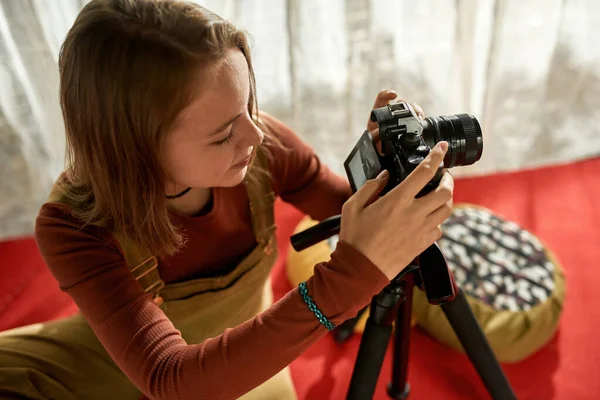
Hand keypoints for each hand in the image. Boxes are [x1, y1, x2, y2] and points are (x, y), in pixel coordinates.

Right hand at [339, 141, 453, 279]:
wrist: (360, 269)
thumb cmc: (355, 238)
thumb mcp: (353, 206)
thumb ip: (370, 187)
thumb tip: (384, 176)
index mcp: (397, 200)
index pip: (425, 171)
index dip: (437, 156)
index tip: (441, 148)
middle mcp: (414, 213)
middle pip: (445, 190)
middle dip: (448, 178)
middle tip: (443, 174)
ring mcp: (421, 230)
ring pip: (447, 209)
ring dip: (446, 198)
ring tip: (438, 194)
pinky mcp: (423, 244)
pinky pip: (439, 228)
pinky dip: (437, 219)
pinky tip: (428, 217)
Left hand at [367, 89, 424, 146]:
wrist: (384, 157)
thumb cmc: (377, 148)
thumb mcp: (372, 141)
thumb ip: (374, 136)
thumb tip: (378, 132)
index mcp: (379, 116)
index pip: (382, 98)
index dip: (387, 94)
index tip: (394, 95)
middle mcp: (391, 115)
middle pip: (400, 102)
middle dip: (405, 104)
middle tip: (408, 109)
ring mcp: (403, 120)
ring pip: (411, 108)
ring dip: (416, 110)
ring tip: (418, 117)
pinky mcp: (412, 126)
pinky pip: (418, 118)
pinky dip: (420, 117)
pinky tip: (421, 121)